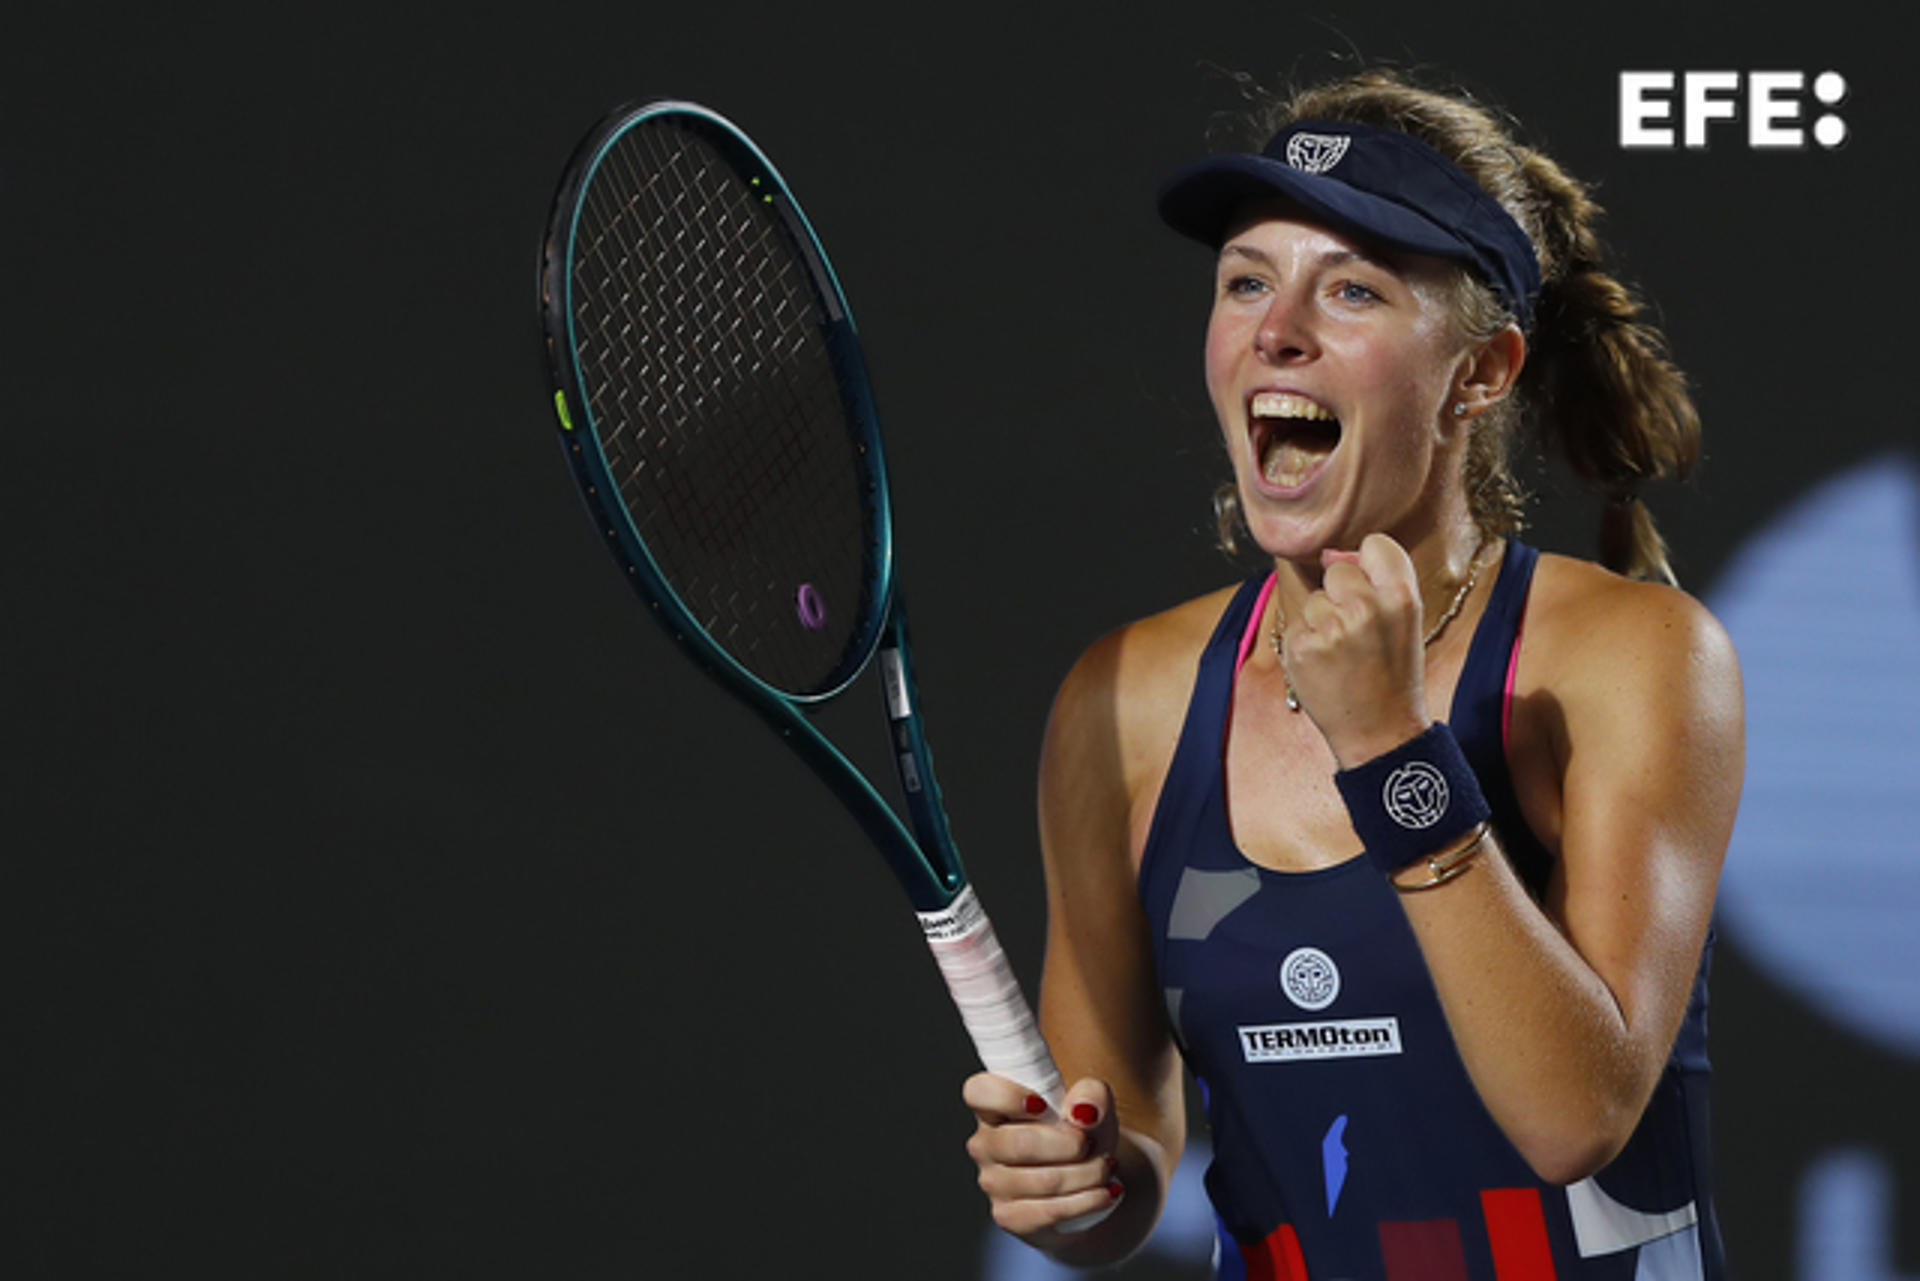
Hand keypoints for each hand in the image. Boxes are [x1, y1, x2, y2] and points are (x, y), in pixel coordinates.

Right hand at [963, 1073, 1123, 1241]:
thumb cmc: (1081, 1133)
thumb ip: (1092, 1094)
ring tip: (1105, 1168)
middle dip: (1071, 1144)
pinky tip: (1104, 1192)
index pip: (978, 1092)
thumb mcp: (1094, 1105)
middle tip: (1091, 1144)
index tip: (1043, 1105)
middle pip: (1019, 1143)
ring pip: (1043, 1180)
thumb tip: (1082, 1111)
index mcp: (994, 1106)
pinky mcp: (1008, 1216)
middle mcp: (985, 1144)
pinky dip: (1087, 1200)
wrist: (1089, 1182)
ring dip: (1088, 1174)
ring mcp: (993, 1182)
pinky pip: (1051, 1211)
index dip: (1008, 1096)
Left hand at [1284, 532, 1430, 766]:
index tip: (1372, 588)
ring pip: (1315, 600)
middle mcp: (1366, 608)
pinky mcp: (1301, 647)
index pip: (1376, 543)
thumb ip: (1379, 581)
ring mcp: (1331, 628)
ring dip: (1322, 622)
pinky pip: (1296, 625)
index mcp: (1402, 597)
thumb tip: (1332, 554)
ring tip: (1343, 654)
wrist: (1380, 731)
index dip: (1369, 564)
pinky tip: (1325, 667)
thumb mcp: (1406, 622)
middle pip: (1337, 570)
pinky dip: (1305, 644)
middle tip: (1358, 633)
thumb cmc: (1393, 674)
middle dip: (1342, 595)